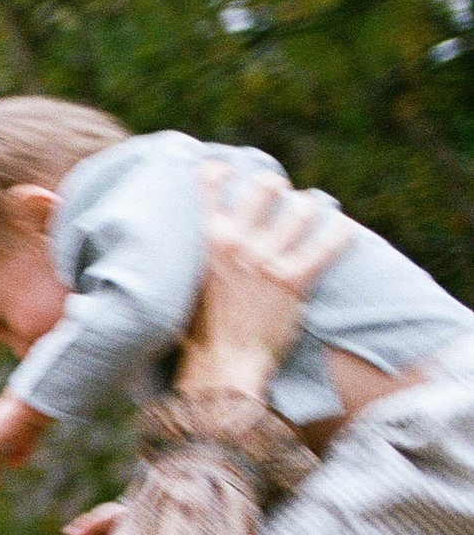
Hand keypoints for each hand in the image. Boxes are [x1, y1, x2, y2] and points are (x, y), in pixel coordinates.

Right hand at [179, 164, 347, 399]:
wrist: (222, 364)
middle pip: (266, 187)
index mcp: (207, 241)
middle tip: (280, 195)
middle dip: (276, 186)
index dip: (221, 171)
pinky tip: (345, 229)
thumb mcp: (190, 283)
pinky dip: (340, 233)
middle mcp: (237, 243)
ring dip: (311, 206)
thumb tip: (214, 237)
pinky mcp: (293, 280)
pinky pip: (328, 244)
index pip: (211, 185)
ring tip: (313, 209)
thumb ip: (204, 255)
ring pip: (302, 209)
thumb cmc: (201, 330)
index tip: (229, 170)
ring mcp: (266, 260)